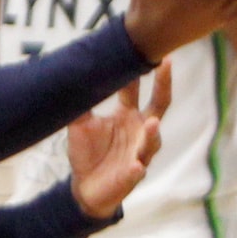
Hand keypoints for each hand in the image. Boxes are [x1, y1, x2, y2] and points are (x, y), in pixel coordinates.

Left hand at [68, 64, 172, 219]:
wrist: (85, 188)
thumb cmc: (87, 153)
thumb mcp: (80, 125)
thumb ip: (80, 104)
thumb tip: (70, 76)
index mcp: (128, 115)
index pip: (138, 89)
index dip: (140, 72)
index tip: (141, 49)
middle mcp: (139, 130)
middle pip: (159, 104)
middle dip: (164, 85)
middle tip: (166, 65)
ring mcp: (140, 152)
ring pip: (152, 140)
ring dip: (151, 133)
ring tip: (151, 123)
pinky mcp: (132, 175)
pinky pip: (137, 172)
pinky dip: (136, 169)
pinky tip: (136, 166)